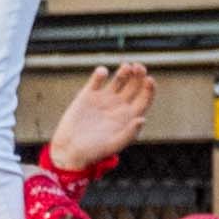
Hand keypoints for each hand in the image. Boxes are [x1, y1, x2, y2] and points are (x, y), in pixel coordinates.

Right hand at [45, 59, 155, 175]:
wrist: (69, 150)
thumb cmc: (94, 152)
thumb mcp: (113, 145)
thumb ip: (129, 133)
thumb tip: (142, 119)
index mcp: (129, 117)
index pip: (144, 99)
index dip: (149, 88)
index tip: (149, 79)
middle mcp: (119, 105)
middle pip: (134, 85)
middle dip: (139, 75)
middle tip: (139, 67)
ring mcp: (104, 99)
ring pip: (119, 79)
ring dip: (124, 71)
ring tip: (127, 66)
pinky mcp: (88, 95)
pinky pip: (97, 80)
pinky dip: (100, 73)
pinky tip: (102, 72)